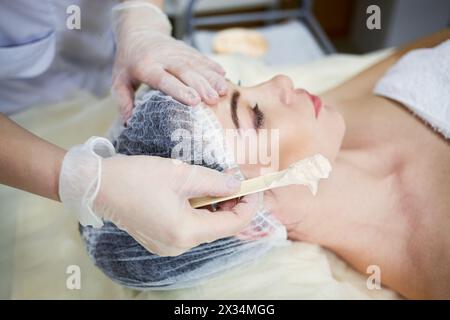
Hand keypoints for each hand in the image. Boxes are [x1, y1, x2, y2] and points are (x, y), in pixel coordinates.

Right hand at [96, 156, 257, 255]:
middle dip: (233, 204)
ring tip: (217, 184)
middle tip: (236, 180)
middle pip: (221, 228)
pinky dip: (200, 213)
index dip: (250, 204)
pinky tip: (198, 195)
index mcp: (186, 231)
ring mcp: (168, 246)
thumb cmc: (137, 177)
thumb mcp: (182, 174)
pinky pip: (190, 229)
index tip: (255, 185)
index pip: (234, 223)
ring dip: (217, 207)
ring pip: (206, 228)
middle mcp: (179, 245)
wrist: (99, 186)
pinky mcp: (160, 240)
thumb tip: (238, 184)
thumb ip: (215, 181)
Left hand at [111, 1, 227, 119]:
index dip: (179, 89)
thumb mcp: (119, 80)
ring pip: (196, 64)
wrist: (139, 32)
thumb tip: (128, 122)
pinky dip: (213, 67)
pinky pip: (201, 58)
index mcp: (145, 66)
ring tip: (223, 92)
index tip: (194, 101)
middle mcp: (163, 57)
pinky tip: (224, 77)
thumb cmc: (129, 62)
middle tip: (213, 100)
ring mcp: (177, 52)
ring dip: (211, 78)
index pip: (164, 79)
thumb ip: (123, 100)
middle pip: (185, 71)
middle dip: (201, 85)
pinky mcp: (187, 49)